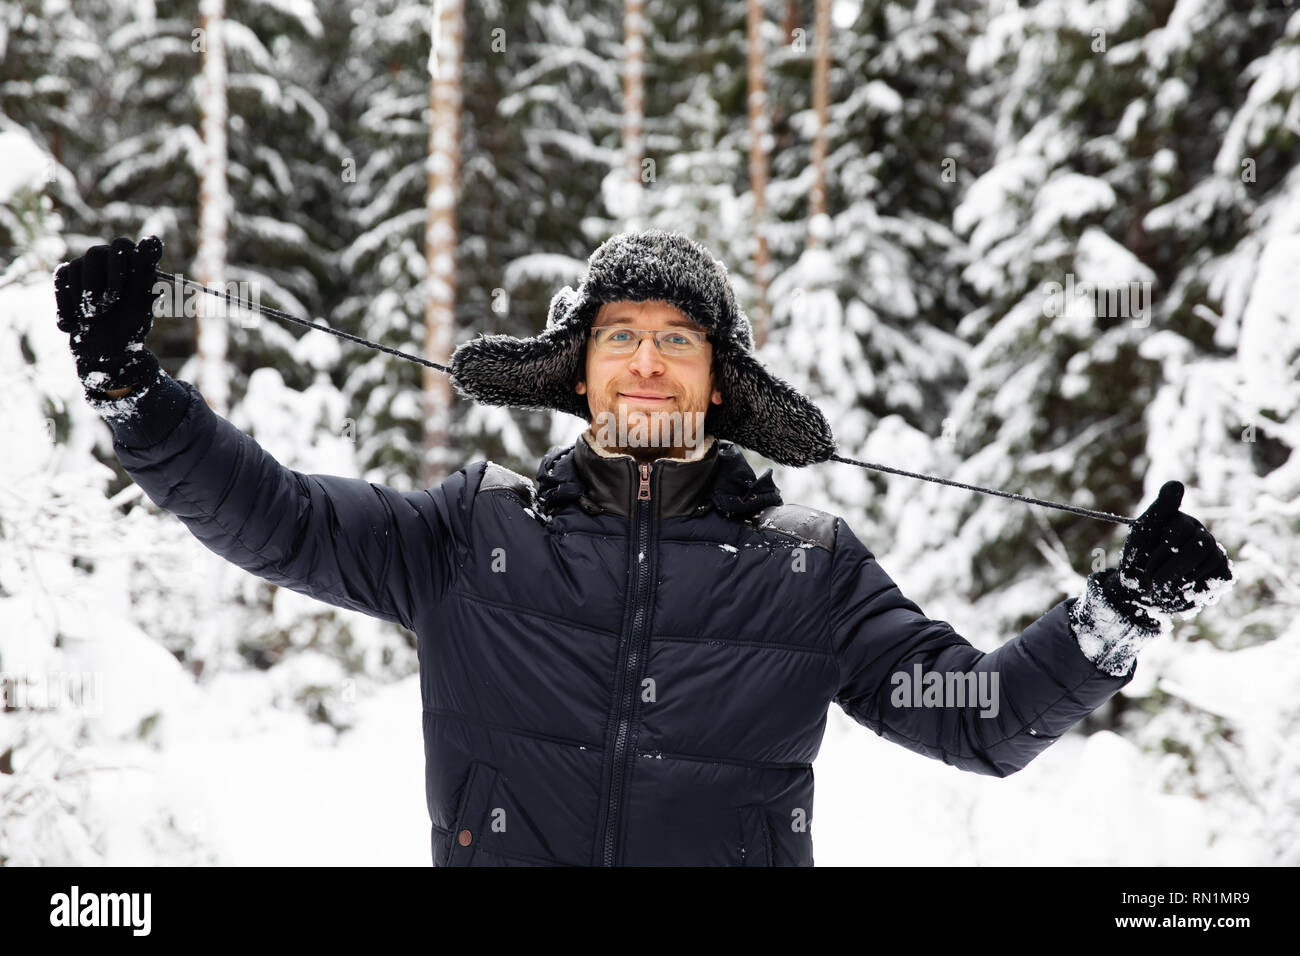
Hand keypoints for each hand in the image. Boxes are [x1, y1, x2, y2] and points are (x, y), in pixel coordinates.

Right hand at [54, 235, 164, 396]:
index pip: (131, 244)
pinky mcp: (66, 276)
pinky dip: (69, 305)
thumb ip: (145, 271)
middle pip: (98, 252)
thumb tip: (152, 238)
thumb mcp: (144, 300)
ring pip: (77, 266)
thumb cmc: (130, 323)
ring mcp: (86, 264)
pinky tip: (79, 322)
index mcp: (134, 260)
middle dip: (104, 282)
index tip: (144, 254)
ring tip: (97, 315)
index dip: (135, 251)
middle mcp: (110, 256)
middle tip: (110, 304)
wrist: (105, 346)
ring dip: (87, 298)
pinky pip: (62, 281)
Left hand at [1101, 480, 1233, 627]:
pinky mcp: (1221, 571)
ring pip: (1210, 561)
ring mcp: (1213, 551)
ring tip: (1165, 584)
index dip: (1162, 551)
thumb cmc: (1137, 561)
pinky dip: (1197, 587)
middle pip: (1200, 545)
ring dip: (1182, 579)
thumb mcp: (1141, 535)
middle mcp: (1199, 532)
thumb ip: (1160, 510)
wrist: (1141, 594)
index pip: (1182, 529)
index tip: (1147, 563)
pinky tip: (1183, 588)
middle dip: (1172, 568)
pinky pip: (1219, 576)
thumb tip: (1177, 483)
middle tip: (1153, 580)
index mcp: (1180, 521)